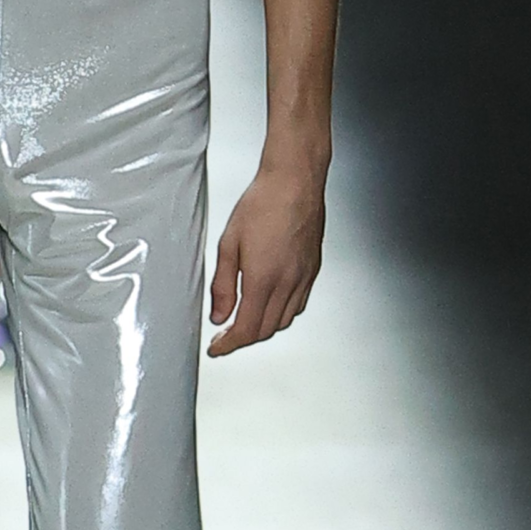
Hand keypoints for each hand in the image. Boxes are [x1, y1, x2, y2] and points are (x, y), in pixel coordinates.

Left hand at [207, 159, 325, 357]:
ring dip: (263, 328)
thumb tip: (219, 316)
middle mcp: (289, 283)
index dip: (229, 345)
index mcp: (264, 279)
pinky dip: (282, 314)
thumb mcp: (228, 243)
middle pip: (266, 330)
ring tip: (245, 321)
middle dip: (244, 339)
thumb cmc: (262, 203)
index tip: (216, 348)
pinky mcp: (313, 269)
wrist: (295, 181)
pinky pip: (299, 304)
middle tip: (225, 336)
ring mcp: (304, 277)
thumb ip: (223, 285)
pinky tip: (270, 304)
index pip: (247, 329)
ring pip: (285, 320)